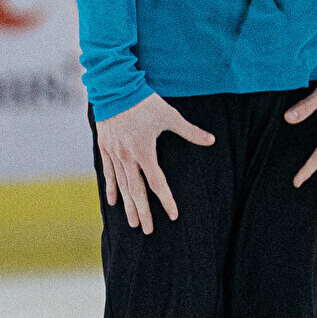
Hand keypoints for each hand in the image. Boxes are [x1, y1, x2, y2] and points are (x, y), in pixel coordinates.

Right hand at [94, 94, 215, 234]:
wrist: (114, 87)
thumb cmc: (144, 101)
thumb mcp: (169, 115)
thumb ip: (190, 131)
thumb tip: (211, 140)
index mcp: (144, 152)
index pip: (157, 183)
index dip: (166, 200)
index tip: (173, 215)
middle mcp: (127, 157)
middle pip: (136, 191)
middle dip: (143, 212)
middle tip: (147, 230)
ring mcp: (114, 153)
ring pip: (122, 185)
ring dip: (127, 205)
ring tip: (132, 222)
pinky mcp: (105, 146)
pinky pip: (108, 172)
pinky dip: (111, 187)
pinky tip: (112, 201)